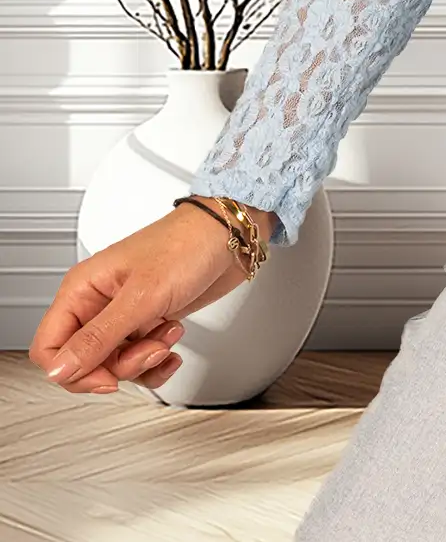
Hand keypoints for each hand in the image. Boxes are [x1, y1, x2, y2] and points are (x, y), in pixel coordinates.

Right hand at [29, 204, 257, 395]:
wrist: (231, 235)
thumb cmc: (187, 244)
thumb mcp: (142, 296)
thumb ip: (99, 337)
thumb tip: (59, 370)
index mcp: (82, 289)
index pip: (49, 348)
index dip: (73, 371)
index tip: (106, 376)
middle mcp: (98, 302)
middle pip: (84, 363)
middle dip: (120, 365)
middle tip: (148, 348)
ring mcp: (124, 314)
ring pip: (114, 364)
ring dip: (144, 360)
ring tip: (168, 335)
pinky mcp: (148, 321)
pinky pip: (139, 360)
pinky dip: (158, 360)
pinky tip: (173, 343)